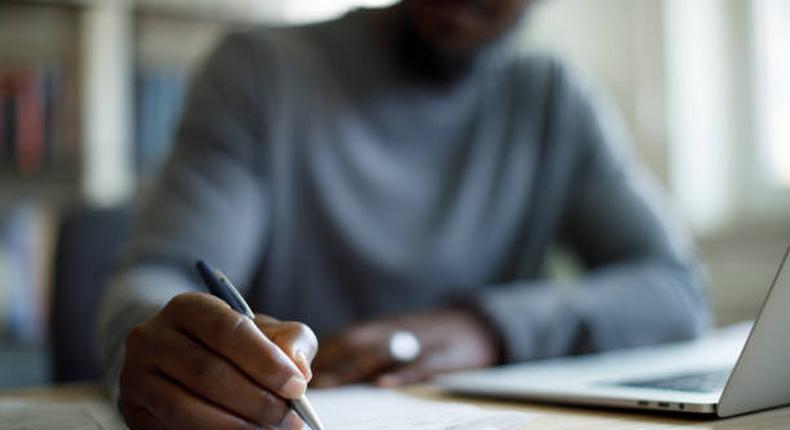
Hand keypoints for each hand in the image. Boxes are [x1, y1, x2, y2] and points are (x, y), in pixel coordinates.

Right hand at [118, 292, 317, 429]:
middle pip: (206, 372)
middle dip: (255, 400)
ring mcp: (135, 377)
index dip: (264, 360)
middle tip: (290, 417)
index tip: (297, 386)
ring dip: (234, 426)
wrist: (181, 363)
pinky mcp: (133, 413)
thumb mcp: (265, 332)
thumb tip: (298, 368)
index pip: (227, 330)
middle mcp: (151, 337)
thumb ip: (290, 341)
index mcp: (188, 307)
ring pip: (185, 408)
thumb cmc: (233, 345)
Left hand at [312, 308, 500, 387]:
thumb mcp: (400, 336)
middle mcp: (397, 331)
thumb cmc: (433, 335)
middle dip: (325, 360)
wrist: (480, 323)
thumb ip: (370, 348)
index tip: (291, 365)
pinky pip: (422, 364)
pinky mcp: (446, 354)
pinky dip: (402, 374)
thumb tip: (331, 368)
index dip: (318, 351)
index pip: (344, 337)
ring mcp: (420, 341)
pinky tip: (384, 385)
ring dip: (351, 368)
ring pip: (381, 352)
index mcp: (384, 328)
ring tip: (327, 384)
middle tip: (299, 379)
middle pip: (355, 342)